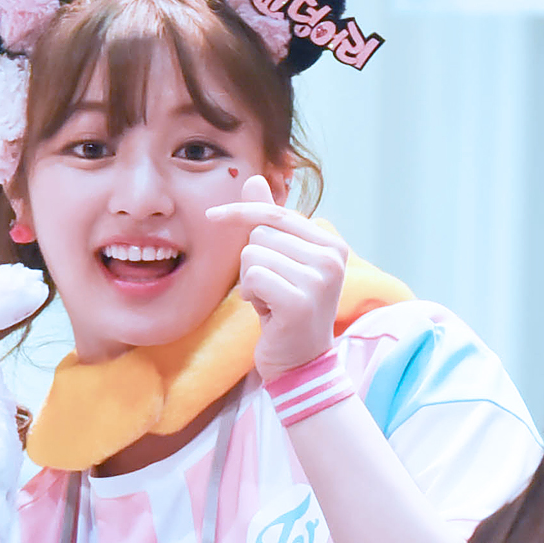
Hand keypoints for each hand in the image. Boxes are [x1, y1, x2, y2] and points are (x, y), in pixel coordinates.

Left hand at [207, 175, 348, 380]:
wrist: (301, 364)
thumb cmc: (287, 311)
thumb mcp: (279, 261)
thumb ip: (268, 221)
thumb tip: (254, 178)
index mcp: (332, 244)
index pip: (276, 213)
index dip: (241, 213)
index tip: (212, 216)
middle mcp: (332, 257)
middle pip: (260, 233)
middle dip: (253, 262)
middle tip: (271, 290)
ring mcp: (319, 279)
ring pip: (253, 254)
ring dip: (251, 281)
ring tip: (270, 302)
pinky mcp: (300, 301)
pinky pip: (253, 277)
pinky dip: (251, 295)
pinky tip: (267, 313)